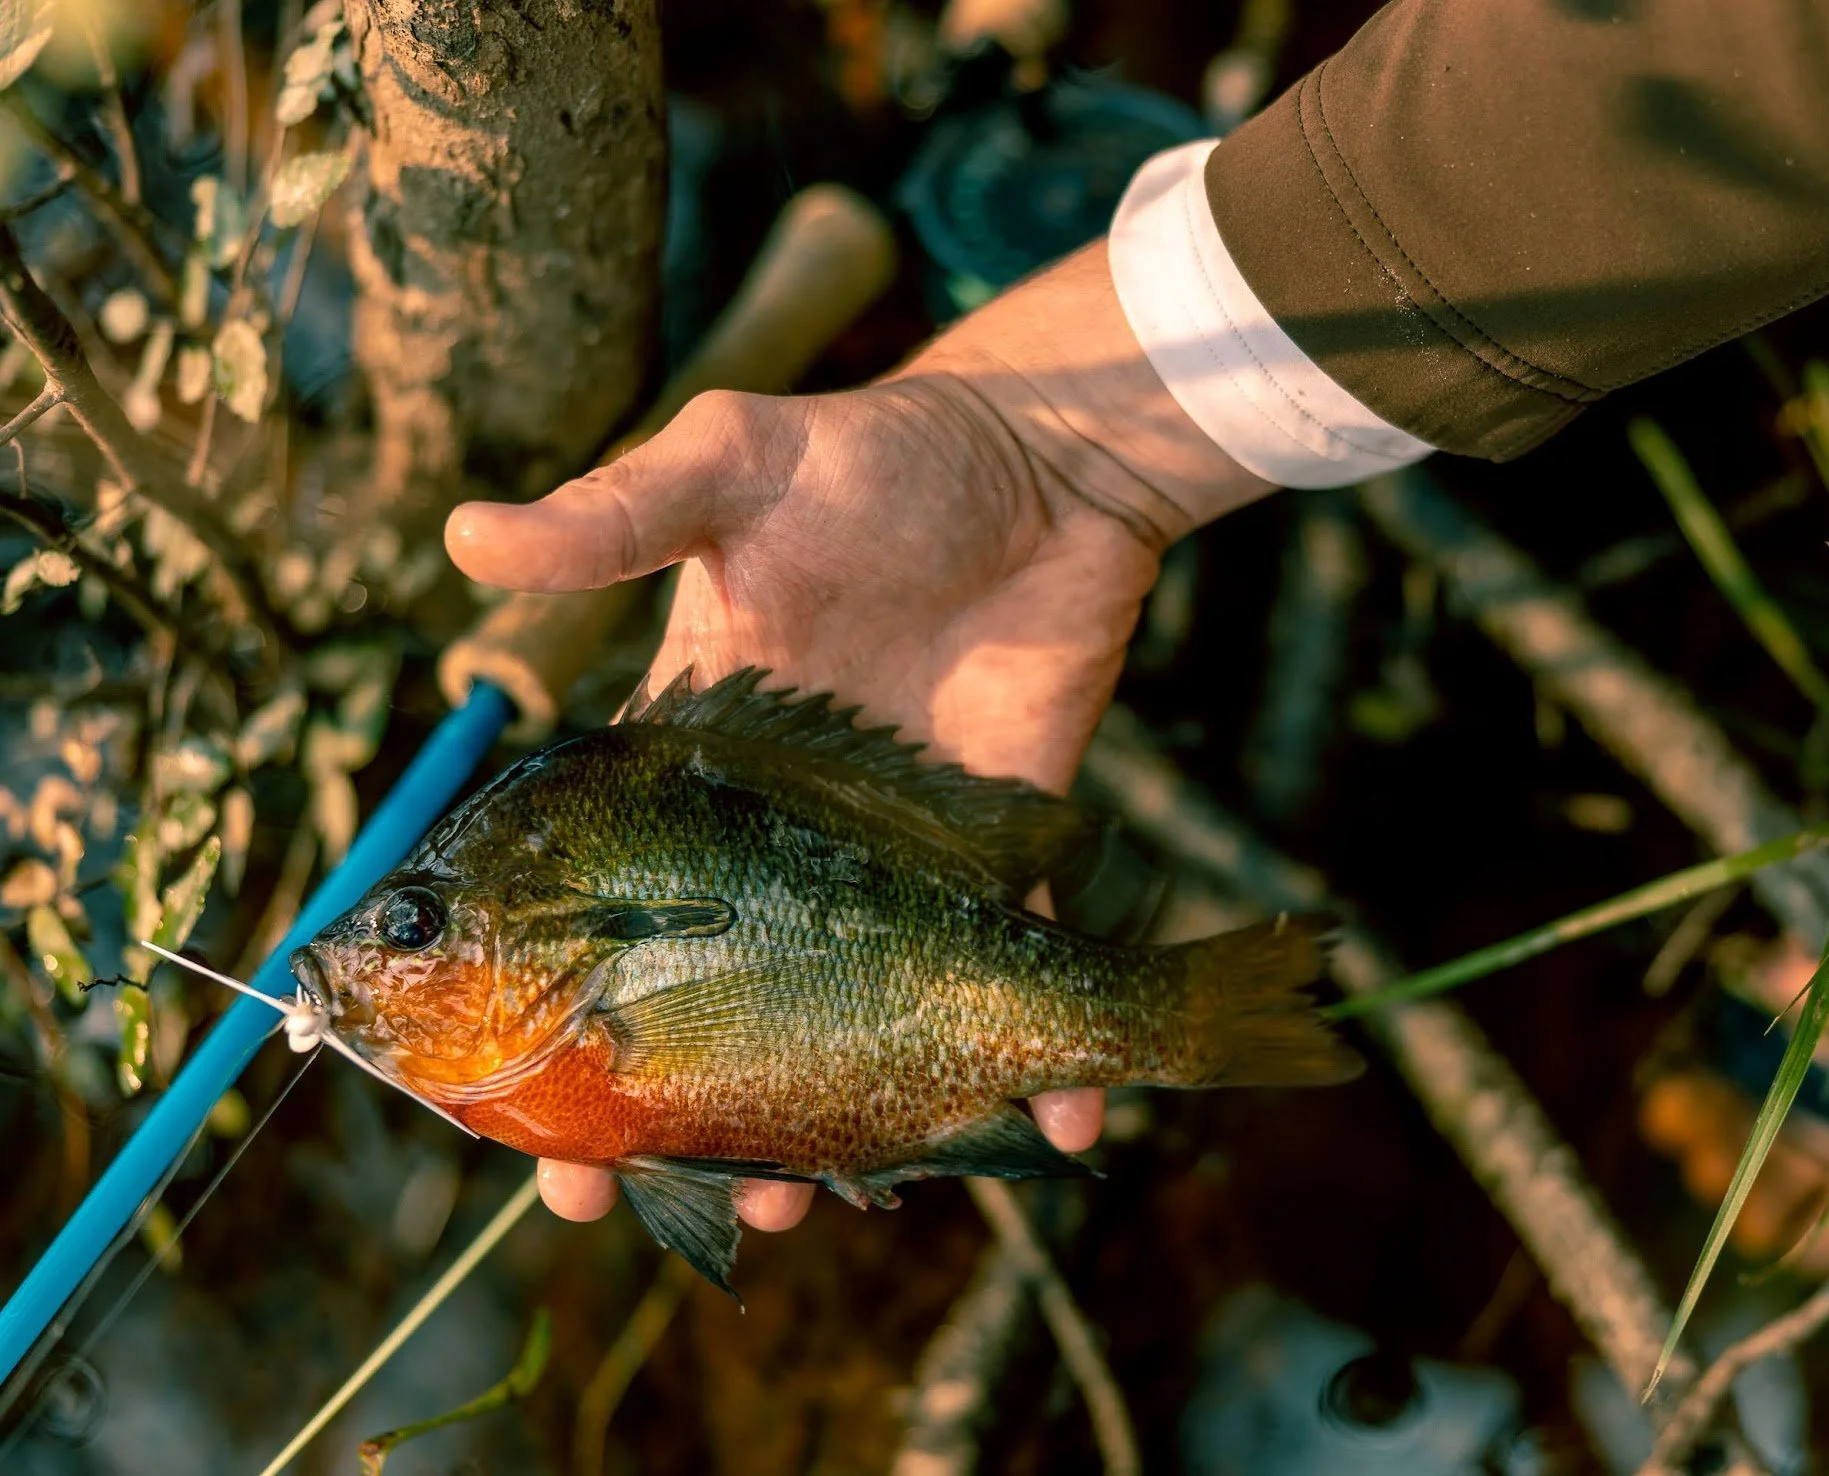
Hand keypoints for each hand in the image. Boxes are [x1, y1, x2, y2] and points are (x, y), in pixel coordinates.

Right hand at [446, 239, 1272, 1231]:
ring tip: (808, 1206)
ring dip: (830, 1123)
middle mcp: (780, 834)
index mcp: (691, 760)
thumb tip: (463, 535)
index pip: (592, 908)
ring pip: (846, 1018)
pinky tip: (1053, 1126)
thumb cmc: (878, 458)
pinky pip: (1014, 972)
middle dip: (666, 1111)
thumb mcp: (736, 469)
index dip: (547, 1017)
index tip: (514, 1119)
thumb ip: (619, 518)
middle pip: (705, 999)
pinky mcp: (1005, 852)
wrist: (1051, 460)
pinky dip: (1042, 1056)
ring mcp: (893, 857)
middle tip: (631, 1206)